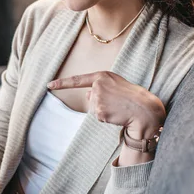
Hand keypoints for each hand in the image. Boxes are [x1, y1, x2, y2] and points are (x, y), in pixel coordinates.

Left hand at [47, 71, 165, 134]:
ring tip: (118, 107)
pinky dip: (106, 118)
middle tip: (117, 102)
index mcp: (102, 76)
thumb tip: (87, 94)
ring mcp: (98, 98)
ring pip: (93, 108)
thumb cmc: (131, 96)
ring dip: (104, 110)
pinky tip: (116, 114)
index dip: (62, 83)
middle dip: (100, 102)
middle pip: (90, 98)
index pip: (77, 80)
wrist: (144, 109)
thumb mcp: (115, 84)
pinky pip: (98, 117)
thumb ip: (99, 86)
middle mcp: (97, 85)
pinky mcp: (99, 111)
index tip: (49, 85)